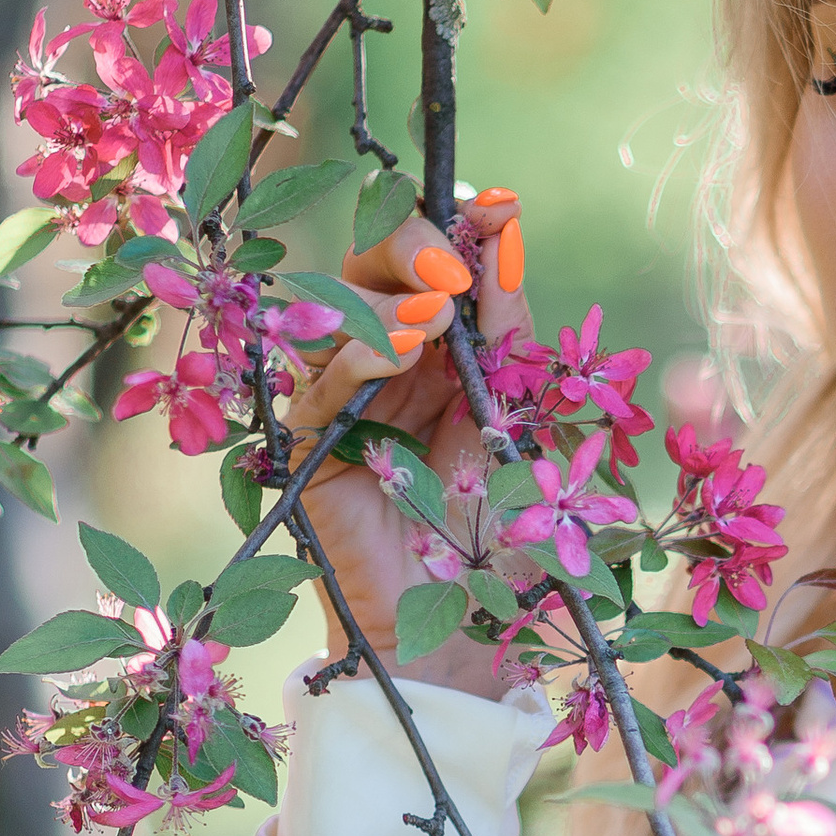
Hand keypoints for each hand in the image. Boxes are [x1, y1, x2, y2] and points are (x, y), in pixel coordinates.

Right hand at [281, 189, 532, 696]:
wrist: (470, 626)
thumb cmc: (502, 530)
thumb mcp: (523, 416)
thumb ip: (511, 335)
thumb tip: (505, 237)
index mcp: (440, 349)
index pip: (429, 261)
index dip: (456, 225)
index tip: (501, 209)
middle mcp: (383, 364)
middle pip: (366, 267)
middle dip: (411, 248)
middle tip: (457, 269)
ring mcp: (342, 404)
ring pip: (329, 312)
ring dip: (384, 299)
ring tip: (438, 315)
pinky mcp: (311, 450)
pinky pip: (317, 387)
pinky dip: (357, 356)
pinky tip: (401, 348)